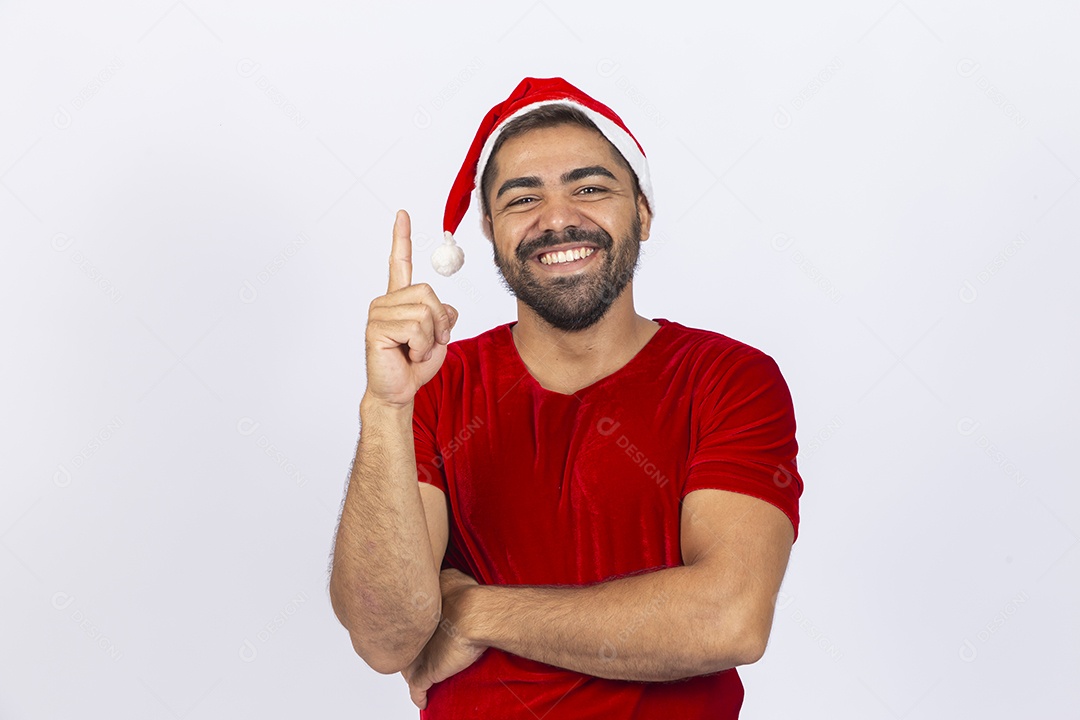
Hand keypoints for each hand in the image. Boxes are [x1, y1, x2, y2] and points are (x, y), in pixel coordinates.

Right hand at [365, 210, 458, 407]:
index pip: (399, 263)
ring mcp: (378, 313)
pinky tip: (408, 354)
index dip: (401, 239)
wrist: (398, 391)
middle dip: (439, 321)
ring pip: (424, 312)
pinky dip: (422, 346)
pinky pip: (416, 327)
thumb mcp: (439, 335)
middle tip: (427, 343)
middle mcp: (386, 302)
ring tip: (415, 351)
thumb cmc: (414, 365)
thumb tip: (445, 307)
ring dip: (430, 338)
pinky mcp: (377, 328)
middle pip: (428, 292)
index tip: (402, 215)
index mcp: (399, 300)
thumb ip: (444, 315)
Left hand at [402, 568, 485, 709]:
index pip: (405, 624)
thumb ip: (442, 579)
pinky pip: (417, 689)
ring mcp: (418, 654)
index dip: (409, 629)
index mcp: (416, 613)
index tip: (413, 630)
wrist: (475, 613)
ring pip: (408, 666)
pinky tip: (422, 699)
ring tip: (418, 673)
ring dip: (411, 670)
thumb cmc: (467, 596)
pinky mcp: (426, 672)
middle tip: (413, 651)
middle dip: (407, 649)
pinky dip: (419, 695)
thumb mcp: (451, 577)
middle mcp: (413, 634)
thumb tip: (443, 579)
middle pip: (404, 646)